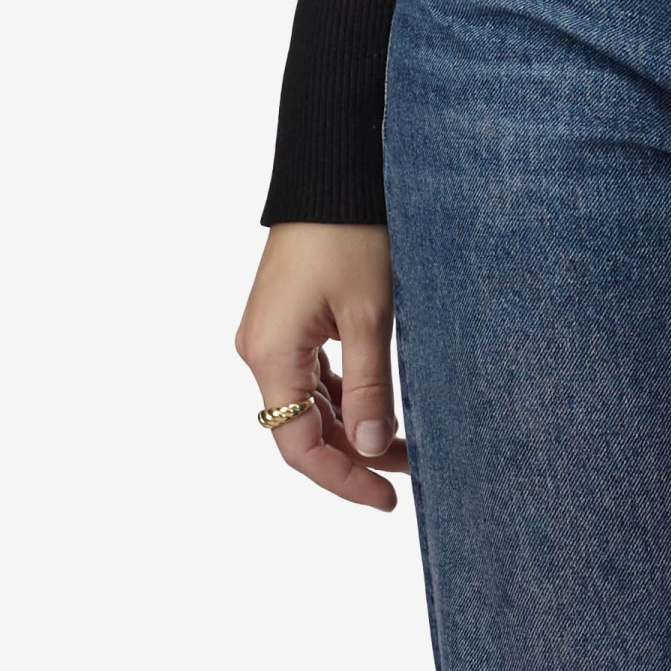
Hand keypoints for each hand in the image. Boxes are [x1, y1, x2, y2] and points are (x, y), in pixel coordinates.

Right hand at [235, 224, 406, 511]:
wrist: (333, 171)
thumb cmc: (351, 234)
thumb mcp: (369, 314)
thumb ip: (369, 385)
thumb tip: (370, 446)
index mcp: (270, 354)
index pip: (297, 445)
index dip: (341, 480)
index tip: (386, 500)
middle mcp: (260, 350)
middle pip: (301, 427)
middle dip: (353, 455)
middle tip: (409, 473)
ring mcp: (272, 333)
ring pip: (309, 402)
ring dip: (352, 425)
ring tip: (404, 443)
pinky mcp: (289, 317)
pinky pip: (312, 373)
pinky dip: (345, 394)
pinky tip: (379, 404)